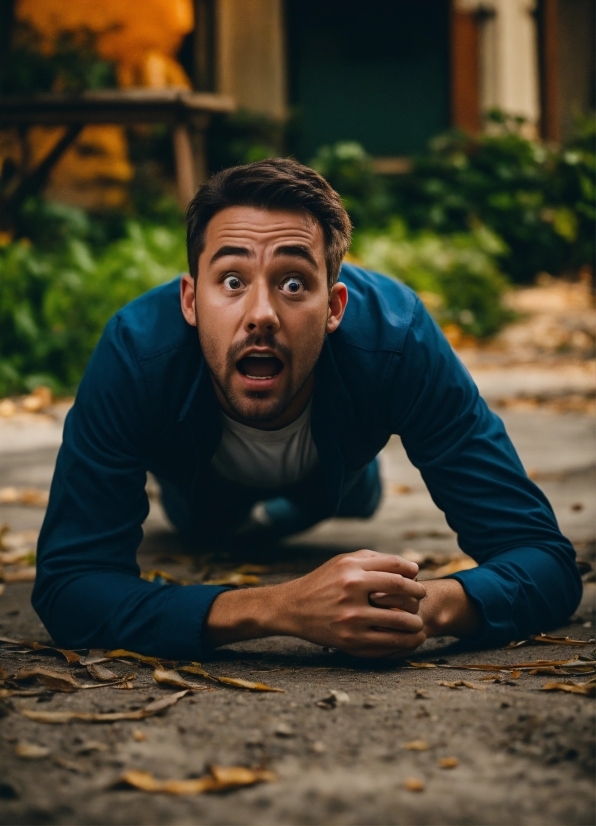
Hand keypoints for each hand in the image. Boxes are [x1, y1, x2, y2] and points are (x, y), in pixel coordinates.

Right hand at [205, 549, 426, 657]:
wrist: (293, 608)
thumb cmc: (324, 582)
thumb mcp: (344, 561)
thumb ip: (376, 559)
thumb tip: (412, 568)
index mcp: (351, 570)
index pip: (395, 570)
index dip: (413, 575)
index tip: (418, 580)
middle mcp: (351, 592)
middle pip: (401, 593)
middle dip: (418, 596)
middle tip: (422, 598)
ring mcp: (351, 619)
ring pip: (399, 622)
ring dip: (415, 623)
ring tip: (419, 623)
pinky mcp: (350, 641)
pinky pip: (387, 644)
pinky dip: (404, 642)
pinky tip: (409, 639)